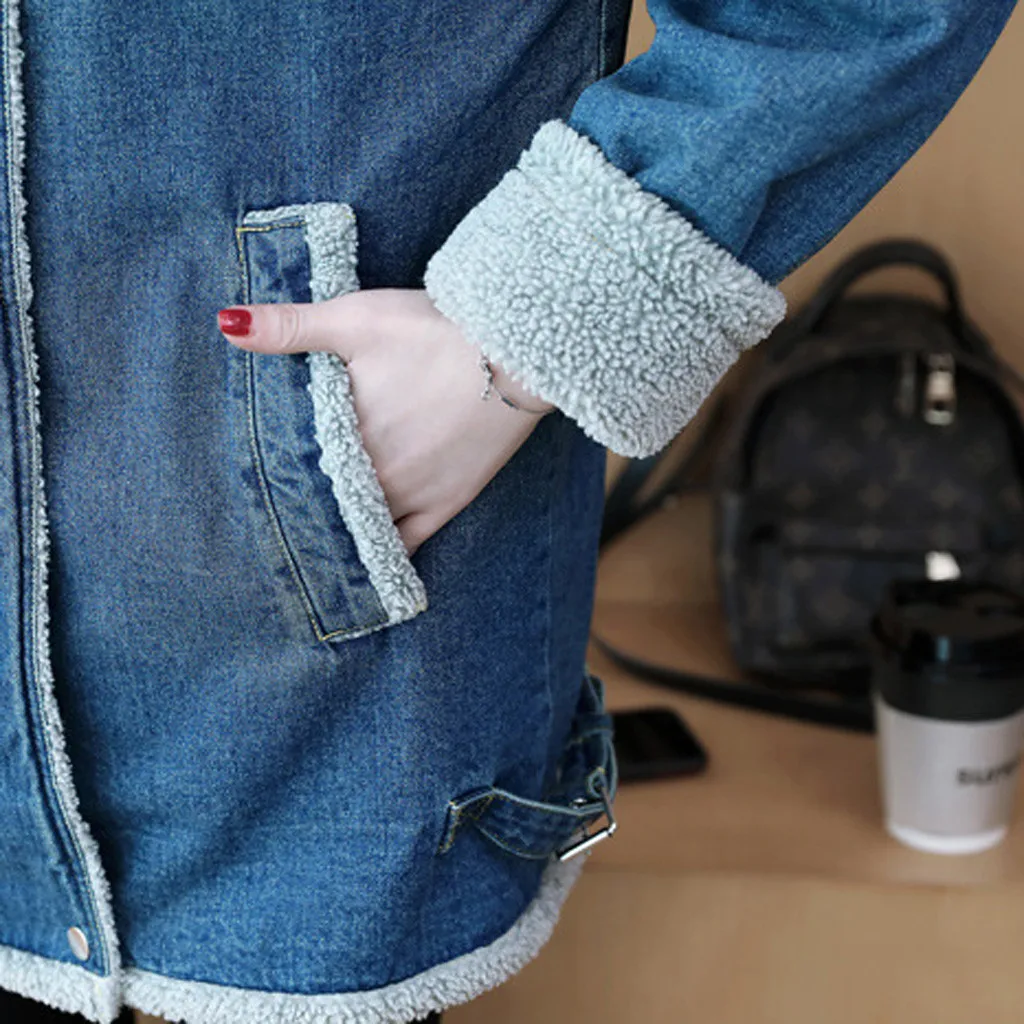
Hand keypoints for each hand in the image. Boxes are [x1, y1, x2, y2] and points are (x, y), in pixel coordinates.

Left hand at [217, 289, 553, 556]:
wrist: (514, 350)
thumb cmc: (433, 330)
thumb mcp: (356, 318)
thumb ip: (290, 328)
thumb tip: (227, 326)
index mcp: (344, 438)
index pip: (295, 475)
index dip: (272, 486)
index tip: (251, 498)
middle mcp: (374, 477)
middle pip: (326, 507)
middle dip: (302, 515)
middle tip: (273, 530)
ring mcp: (414, 495)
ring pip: (361, 531)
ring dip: (338, 538)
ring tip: (313, 550)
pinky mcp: (449, 501)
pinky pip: (409, 545)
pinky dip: (385, 555)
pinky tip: (367, 568)